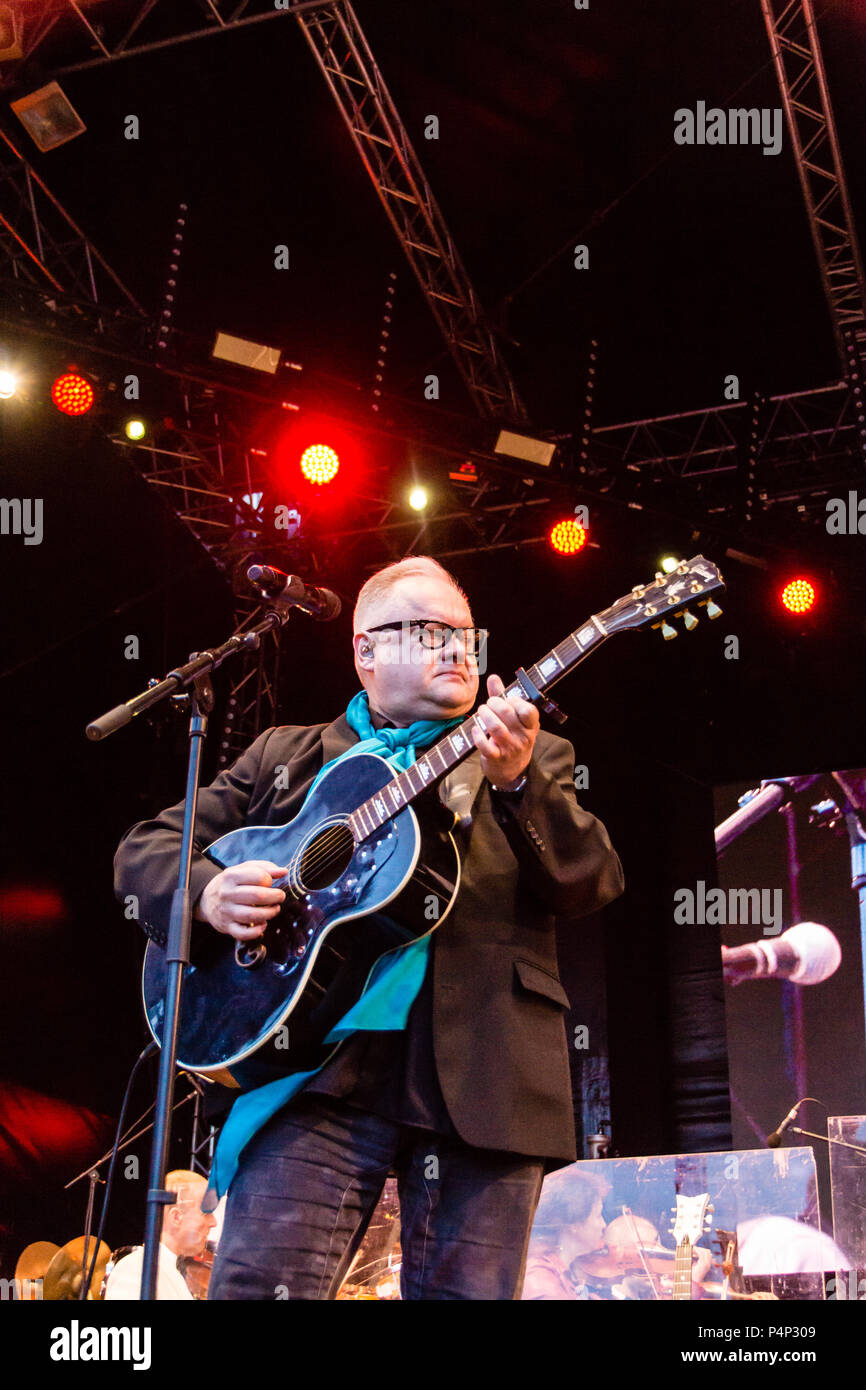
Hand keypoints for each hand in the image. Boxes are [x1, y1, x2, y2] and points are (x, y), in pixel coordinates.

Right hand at [195, 860, 288, 941]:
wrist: (207, 899)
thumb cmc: (232, 883)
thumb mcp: (244, 869)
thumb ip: (265, 868)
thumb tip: (283, 871)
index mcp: (231, 876)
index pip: (258, 876)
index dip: (269, 880)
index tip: (270, 883)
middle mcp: (227, 893)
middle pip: (258, 896)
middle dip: (275, 897)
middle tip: (280, 897)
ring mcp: (226, 911)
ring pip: (252, 915)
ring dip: (269, 913)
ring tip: (274, 909)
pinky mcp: (227, 927)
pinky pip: (243, 933)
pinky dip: (256, 931)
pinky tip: (263, 925)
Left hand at [471, 673, 538, 787]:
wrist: (512, 769)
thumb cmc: (512, 736)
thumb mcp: (513, 718)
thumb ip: (503, 697)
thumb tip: (493, 677)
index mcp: (531, 726)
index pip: (528, 710)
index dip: (515, 700)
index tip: (507, 699)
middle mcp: (523, 738)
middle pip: (508, 714)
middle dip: (494, 704)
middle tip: (489, 703)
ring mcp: (510, 749)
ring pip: (496, 728)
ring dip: (485, 715)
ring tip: (481, 711)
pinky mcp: (497, 758)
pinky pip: (486, 746)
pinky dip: (478, 735)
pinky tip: (475, 728)